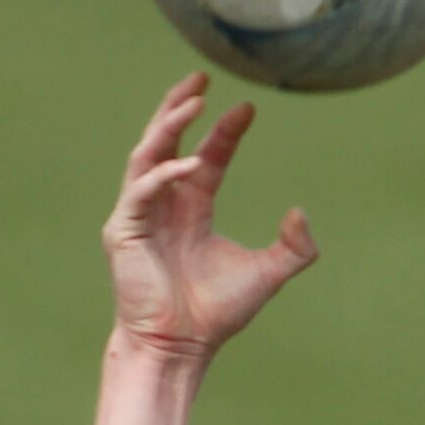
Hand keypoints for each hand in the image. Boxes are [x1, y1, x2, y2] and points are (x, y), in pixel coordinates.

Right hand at [102, 71, 317, 362]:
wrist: (180, 347)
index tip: (246, 108)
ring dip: (166, 126)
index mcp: (191, 209)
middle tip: (200, 77)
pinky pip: (140, 191)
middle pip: (166, 142)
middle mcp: (164, 205)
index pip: (206, 157)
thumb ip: (294, 247)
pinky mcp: (123, 231)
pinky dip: (162, 176)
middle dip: (180, 108)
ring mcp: (140, 215)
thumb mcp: (268, 274)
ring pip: (147, 155)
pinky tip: (188, 167)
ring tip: (190, 101)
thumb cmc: (215, 315)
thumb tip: (301, 212)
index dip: (224, 131)